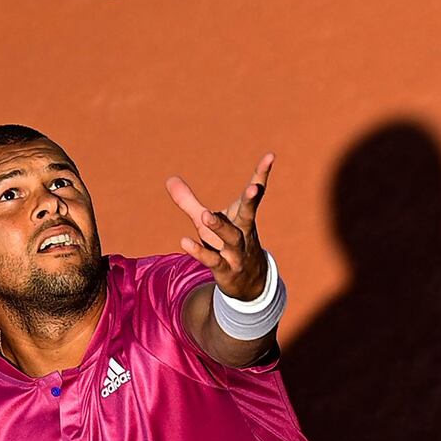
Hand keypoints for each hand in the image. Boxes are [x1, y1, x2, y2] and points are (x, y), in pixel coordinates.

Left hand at [165, 153, 274, 300]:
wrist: (248, 284)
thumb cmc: (226, 246)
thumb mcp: (206, 224)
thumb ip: (188, 202)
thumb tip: (169, 179)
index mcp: (242, 217)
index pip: (255, 194)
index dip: (262, 174)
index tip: (271, 156)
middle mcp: (244, 233)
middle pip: (249, 215)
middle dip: (251, 201)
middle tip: (253, 188)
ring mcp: (237, 253)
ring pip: (232, 239)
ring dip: (220, 227)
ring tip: (205, 215)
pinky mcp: (226, 270)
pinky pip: (213, 261)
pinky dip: (199, 252)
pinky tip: (185, 242)